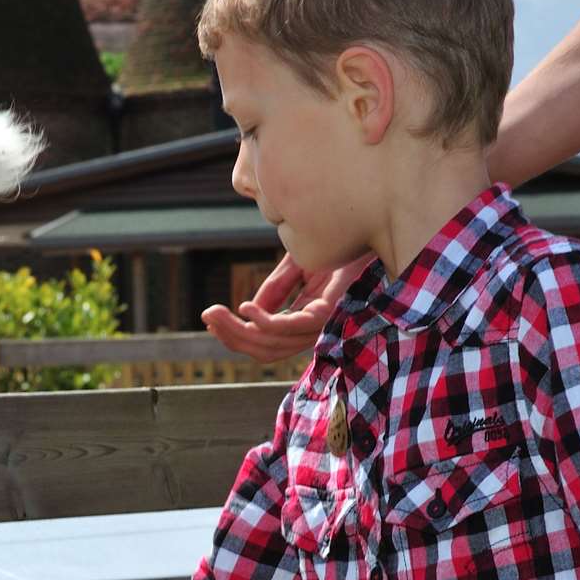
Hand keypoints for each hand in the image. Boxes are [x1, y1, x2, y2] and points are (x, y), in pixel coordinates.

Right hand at [200, 253, 369, 362]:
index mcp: (303, 322)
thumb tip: (249, 311)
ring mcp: (322, 324)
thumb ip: (276, 287)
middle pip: (264, 350)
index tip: (209, 317)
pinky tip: (246, 309)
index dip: (234, 334)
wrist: (371, 229)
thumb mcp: (297, 266)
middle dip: (231, 335)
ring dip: (240, 331)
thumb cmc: (341, 248)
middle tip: (207, 316)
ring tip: (217, 313)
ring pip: (274, 344)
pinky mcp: (329, 312)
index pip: (264, 342)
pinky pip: (292, 326)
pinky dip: (265, 322)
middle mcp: (312, 329)